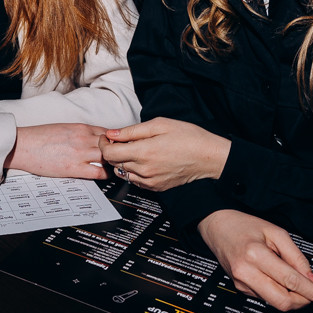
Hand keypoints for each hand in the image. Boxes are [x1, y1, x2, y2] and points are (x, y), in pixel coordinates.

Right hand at [6, 123, 107, 178]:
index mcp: (81, 128)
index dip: (114, 141)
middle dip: (117, 151)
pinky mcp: (74, 168)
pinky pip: (99, 172)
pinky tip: (105, 175)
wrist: (23, 145)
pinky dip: (106, 174)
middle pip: (111, 145)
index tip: (116, 147)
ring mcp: (80, 153)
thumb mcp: (63, 128)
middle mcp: (83, 139)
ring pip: (108, 157)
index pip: (107, 133)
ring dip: (113, 163)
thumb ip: (79, 132)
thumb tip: (90, 138)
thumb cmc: (39, 137)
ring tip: (114, 168)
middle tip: (120, 158)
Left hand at [101, 117, 229, 190]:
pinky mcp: (156, 187)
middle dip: (112, 150)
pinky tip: (143, 160)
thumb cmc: (189, 138)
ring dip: (122, 162)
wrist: (209, 157)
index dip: (104, 144)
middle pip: (114, 163)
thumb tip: (112, 134)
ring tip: (134, 150)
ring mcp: (150, 181)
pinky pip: (135, 181)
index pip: (109, 153)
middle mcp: (144, 170)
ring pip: (123, 173)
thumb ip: (132, 131)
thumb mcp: (159, 125)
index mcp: (143, 152)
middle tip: (120, 140)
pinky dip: (134, 171)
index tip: (107, 137)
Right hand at [197, 209, 312, 311]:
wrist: (216, 226)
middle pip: (283, 301)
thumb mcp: (275, 232)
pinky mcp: (240, 288)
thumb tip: (311, 279)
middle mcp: (246, 273)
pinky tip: (280, 280)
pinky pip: (265, 297)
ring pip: (275, 303)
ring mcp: (241, 283)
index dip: (312, 292)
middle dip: (304, 301)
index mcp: (256, 255)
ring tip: (299, 285)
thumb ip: (296, 256)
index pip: (291, 281)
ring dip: (293, 299)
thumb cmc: (243, 226)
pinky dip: (279, 292)